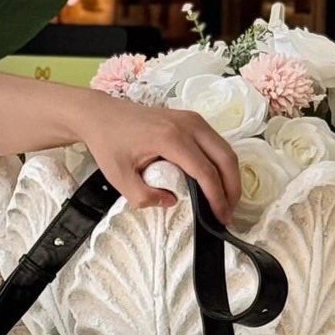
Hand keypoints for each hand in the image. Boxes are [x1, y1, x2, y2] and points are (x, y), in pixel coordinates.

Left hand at [73, 93, 240, 223]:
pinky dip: (221, 163)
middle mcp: (188, 125)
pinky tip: (217, 181)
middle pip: (224, 158)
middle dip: (231, 188)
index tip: (219, 218)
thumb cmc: (110, 144)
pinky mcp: (192, 120)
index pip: (205, 172)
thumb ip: (145, 196)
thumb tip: (172, 201)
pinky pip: (216, 143)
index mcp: (171, 138)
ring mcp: (192, 119)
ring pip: (224, 149)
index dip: (216, 198)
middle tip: (228, 213)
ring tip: (226, 200)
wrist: (103, 116)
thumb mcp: (120, 178)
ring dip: (230, 176)